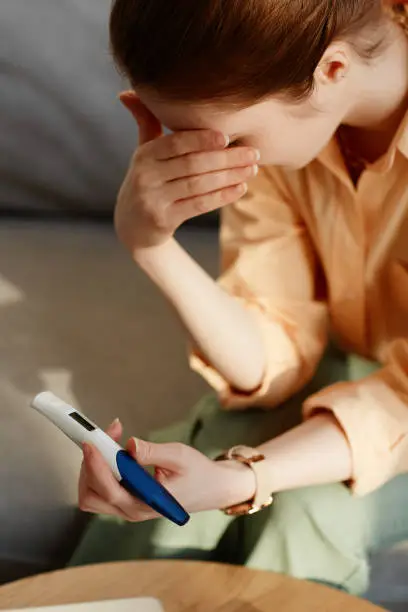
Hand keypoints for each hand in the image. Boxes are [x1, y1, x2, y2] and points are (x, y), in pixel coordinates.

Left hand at [78, 420, 255, 521]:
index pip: (108, 488)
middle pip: (90, 494)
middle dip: (90, 464)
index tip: (92, 441)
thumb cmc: (199, 473)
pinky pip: (101, 488)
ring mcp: (127, 507)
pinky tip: (115, 447)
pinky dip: (100, 467)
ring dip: (93, 465)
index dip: (95, 464)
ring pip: (91, 493)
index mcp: (144, 503)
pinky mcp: (127, 500)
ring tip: (111, 439)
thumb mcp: (179, 456)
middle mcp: (131, 510)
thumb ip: (152, 452)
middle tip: (105, 436)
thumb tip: (129, 445)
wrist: (212, 488)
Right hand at [114, 92, 259, 253]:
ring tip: (253, 169)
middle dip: (227, 158)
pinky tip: (240, 188)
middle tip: (254, 153)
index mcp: (144, 155)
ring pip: (199, 184)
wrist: (133, 226)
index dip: (203, 138)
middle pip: (193, 163)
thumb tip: (126, 92)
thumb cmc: (147, 182)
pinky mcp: (163, 220)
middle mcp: (146, 176)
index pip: (176, 142)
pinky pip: (199, 205)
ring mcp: (154, 200)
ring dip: (230, 176)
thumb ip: (146, 122)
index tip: (228, 136)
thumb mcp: (144, 154)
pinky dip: (222, 196)